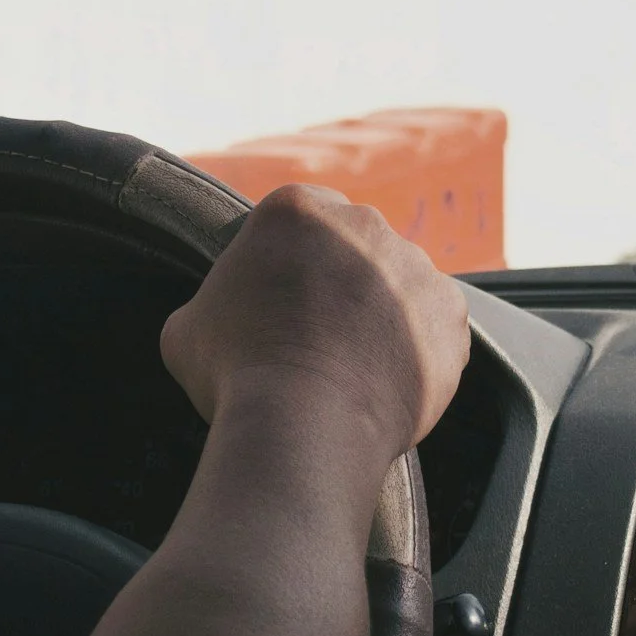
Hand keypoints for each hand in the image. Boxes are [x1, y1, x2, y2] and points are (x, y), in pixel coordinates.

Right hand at [160, 184, 469, 456]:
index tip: (284, 296)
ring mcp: (414, 266)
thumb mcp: (186, 328)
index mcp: (297, 209)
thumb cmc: (236, 373)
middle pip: (354, 244)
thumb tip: (212, 317)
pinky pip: (433, 325)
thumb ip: (210, 303)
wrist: (303, 426)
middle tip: (316, 333)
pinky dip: (416, 348)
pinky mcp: (450, 313)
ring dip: (381, 313)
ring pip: (398, 283)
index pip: (301, 217)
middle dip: (341, 280)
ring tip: (352, 365)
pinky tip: (384, 379)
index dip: (292, 259)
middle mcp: (363, 222)